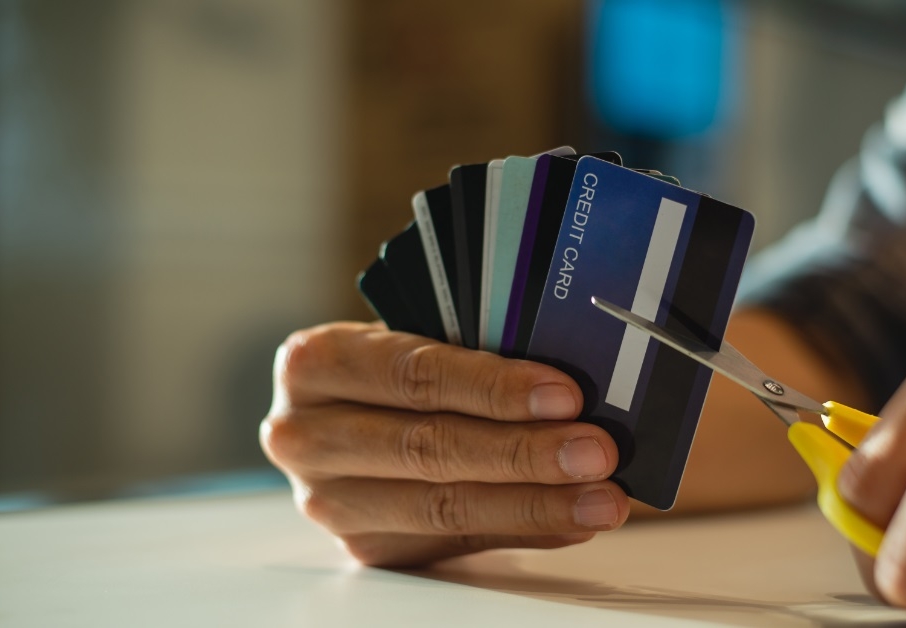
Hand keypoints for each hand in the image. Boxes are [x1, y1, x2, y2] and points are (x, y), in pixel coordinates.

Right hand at [260, 322, 628, 566]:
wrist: (352, 408)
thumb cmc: (397, 362)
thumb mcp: (417, 332)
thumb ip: (475, 347)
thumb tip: (572, 386)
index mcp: (315, 363)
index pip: (412, 373)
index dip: (492, 386)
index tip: (564, 395)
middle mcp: (306, 435)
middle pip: (427, 448)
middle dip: (524, 452)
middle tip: (595, 451)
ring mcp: (330, 500)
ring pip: (443, 506)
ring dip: (535, 502)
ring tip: (600, 496)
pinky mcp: (365, 545)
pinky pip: (457, 539)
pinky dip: (525, 528)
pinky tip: (571, 518)